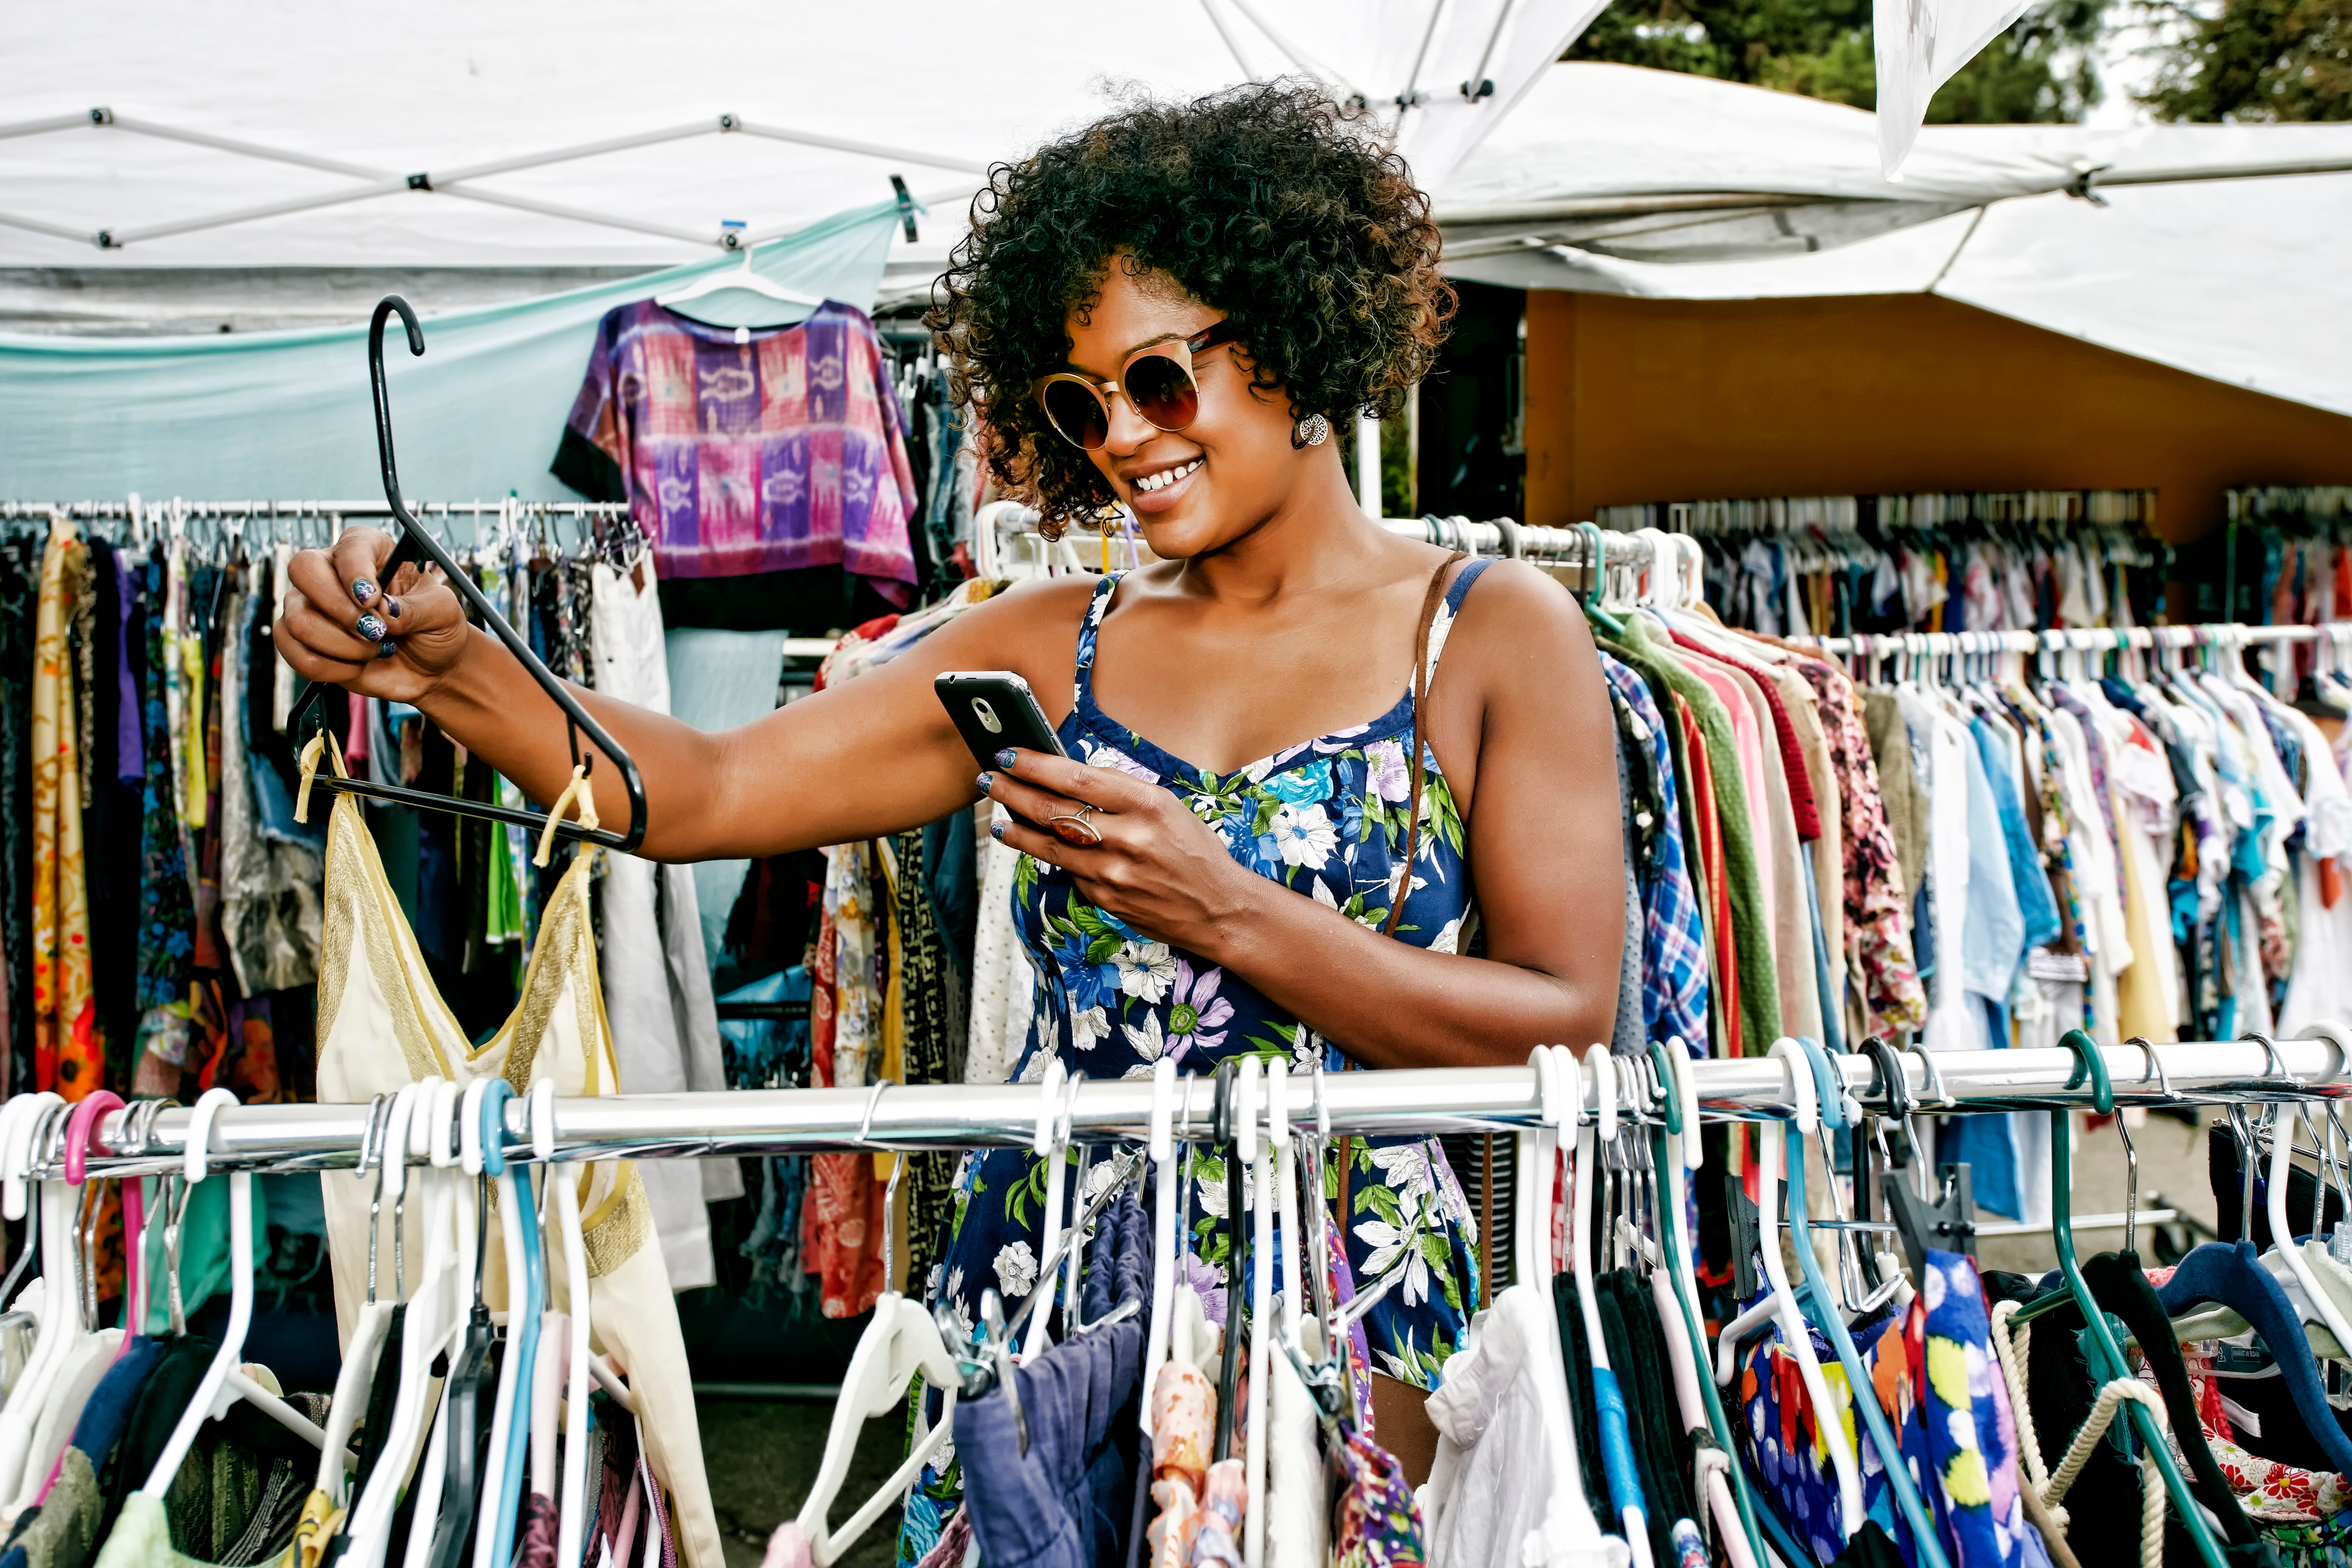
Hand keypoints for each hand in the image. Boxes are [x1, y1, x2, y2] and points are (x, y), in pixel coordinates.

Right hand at [273, 527, 475, 704]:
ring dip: (344, 646)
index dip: (355, 574)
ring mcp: (313, 606)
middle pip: (303, 570)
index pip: (348, 547)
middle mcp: (333, 571)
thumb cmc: (436, 629)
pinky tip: (358, 665)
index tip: (374, 599)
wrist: (432, 669)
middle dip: (340, 610)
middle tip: (376, 631)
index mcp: (370, 550)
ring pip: (298, 620)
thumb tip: (382, 611)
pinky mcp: (305, 641)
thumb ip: (416, 608)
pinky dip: (332, 668)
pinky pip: (298, 655)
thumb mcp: (442, 612)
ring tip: (376, 648)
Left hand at [980, 749, 1258, 953]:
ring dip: (1018, 829)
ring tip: (999, 817)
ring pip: (1050, 845)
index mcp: (1147, 804)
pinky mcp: (1105, 899)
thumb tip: (1066, 777)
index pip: (1075, 777)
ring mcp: (1113, 873)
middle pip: (1053, 810)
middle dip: (1013, 792)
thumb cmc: (1195, 851)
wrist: (1219, 909)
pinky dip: (1052, 857)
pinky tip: (1038, 847)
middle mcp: (1128, 837)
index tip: (1008, 754)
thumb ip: (1120, 793)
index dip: (1034, 765)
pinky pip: (1069, 872)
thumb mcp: (1167, 807)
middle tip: (989, 779)